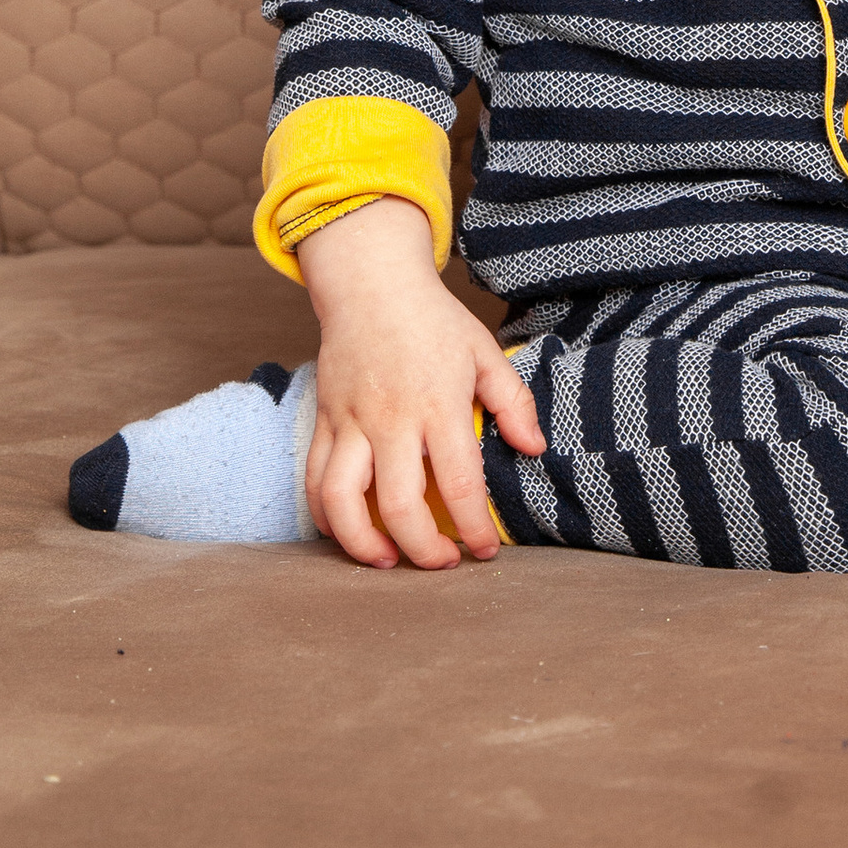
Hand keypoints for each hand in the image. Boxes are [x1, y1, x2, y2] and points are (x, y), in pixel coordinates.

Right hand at [296, 198, 544, 570]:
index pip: (460, 484)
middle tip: (441, 564)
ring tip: (385, 561)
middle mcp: (392, 419)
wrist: (371, 283)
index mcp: (438, 405)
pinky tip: (346, 531)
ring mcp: (352, 422)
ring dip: (361, 543)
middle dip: (422, 550)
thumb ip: (513, 402)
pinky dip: (324, 515)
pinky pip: (313, 479)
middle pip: (399, 505)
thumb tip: (534, 448)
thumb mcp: (484, 352)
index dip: (473, 529)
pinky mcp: (324, 421)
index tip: (484, 551)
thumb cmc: (433, 319)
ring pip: (342, 500)